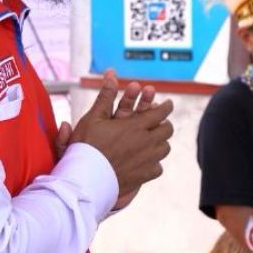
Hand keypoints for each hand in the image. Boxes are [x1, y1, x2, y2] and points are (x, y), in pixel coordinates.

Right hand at [69, 69, 174, 198]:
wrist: (85, 179)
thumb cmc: (86, 146)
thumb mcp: (93, 118)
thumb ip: (106, 96)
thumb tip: (111, 73)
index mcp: (137, 126)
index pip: (161, 112)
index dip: (166, 106)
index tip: (167, 103)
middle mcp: (147, 142)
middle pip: (167, 130)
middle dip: (165, 124)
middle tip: (161, 123)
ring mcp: (148, 160)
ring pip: (165, 148)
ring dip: (161, 143)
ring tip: (154, 141)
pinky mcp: (145, 176)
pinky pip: (158, 167)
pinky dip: (154, 163)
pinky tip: (147, 161)